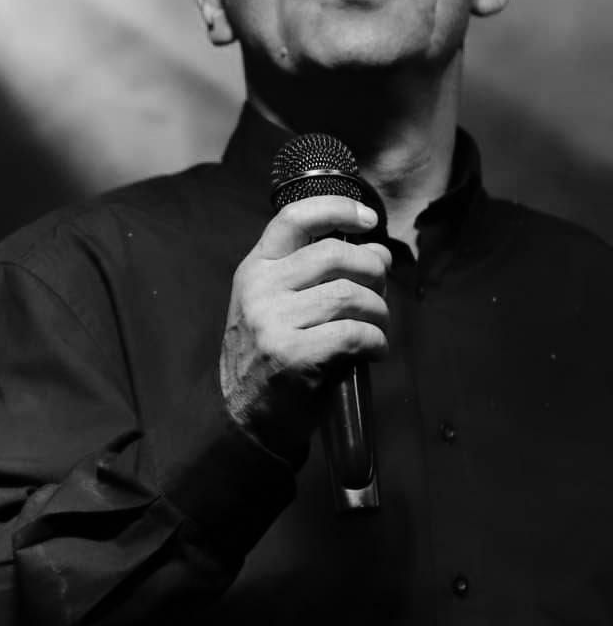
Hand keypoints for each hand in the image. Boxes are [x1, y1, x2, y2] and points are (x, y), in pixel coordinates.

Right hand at [220, 194, 392, 457]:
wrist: (245, 415)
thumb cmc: (272, 356)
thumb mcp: (278, 304)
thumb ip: (319, 274)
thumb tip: (379, 252)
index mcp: (255, 269)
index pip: (294, 219)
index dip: (337, 209)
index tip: (367, 219)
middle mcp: (259, 289)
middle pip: (336, 255)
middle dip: (373, 272)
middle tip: (378, 295)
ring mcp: (273, 322)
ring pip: (352, 296)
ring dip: (379, 313)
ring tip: (376, 329)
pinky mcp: (294, 355)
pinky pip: (356, 334)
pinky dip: (377, 342)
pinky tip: (373, 352)